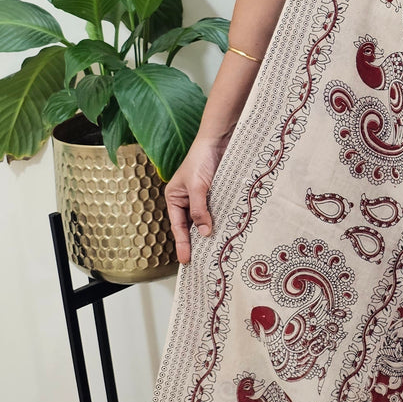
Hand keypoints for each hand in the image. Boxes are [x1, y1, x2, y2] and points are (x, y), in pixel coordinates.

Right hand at [165, 131, 230, 264]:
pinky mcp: (218, 193)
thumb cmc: (201, 159)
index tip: (185, 260)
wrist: (220, 139)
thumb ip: (199, 210)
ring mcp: (204, 197)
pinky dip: (222, 221)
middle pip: (192, 226)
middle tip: (203, 261)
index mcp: (175, 197)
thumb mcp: (197, 186)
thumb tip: (205, 233)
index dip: (183, 243)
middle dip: (197, 242)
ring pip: (206, 220)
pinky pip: (219, 211)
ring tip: (216, 252)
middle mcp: (188, 199)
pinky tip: (228, 232)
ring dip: (212, 232)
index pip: (178, 226)